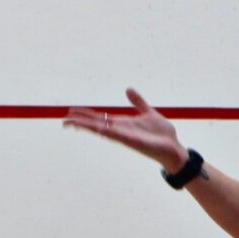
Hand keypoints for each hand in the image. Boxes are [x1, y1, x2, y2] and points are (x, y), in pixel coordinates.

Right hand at [65, 88, 186, 174]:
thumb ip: (138, 102)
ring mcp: (125, 136)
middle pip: (96, 124)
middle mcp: (121, 130)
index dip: (85, 115)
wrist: (174, 148)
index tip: (71, 112)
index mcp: (122, 123)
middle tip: (64, 120)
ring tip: (72, 125)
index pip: (99, 118)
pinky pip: (117, 135)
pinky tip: (97, 128)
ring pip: (102, 130)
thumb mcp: (148, 112)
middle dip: (80, 122)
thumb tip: (128, 89)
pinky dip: (107, 131)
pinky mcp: (133, 141)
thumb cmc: (162, 134)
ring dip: (88, 127)